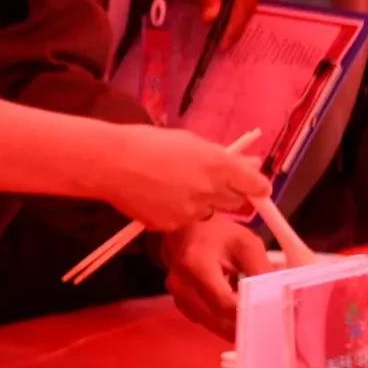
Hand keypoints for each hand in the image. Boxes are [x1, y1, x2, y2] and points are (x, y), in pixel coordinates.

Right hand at [102, 126, 274, 233]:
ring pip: (208, 213)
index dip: (255, 186)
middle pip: (235, 201)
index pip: (257, 185)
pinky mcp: (172, 226)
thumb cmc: (147, 143)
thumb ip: (222, 155)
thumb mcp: (189, 141)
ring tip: (171, 189)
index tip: (250, 186)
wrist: (109, 163)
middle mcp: (211, 190)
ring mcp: (192, 211)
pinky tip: (156, 198)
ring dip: (199, 203)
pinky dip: (175, 213)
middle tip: (203, 182)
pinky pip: (182, 222)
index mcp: (219, 165)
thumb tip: (251, 162)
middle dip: (225, 193)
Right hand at [158, 217, 268, 338]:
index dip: (248, 314)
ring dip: (238, 328)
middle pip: (218, 320)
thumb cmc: (218, 235)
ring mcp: (178, 299)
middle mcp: (181, 286)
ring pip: (214, 326)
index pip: (224, 303)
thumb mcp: (247, 244)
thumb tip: (281, 300)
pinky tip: (243, 317)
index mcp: (196, 266)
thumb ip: (262, 271)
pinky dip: (228, 323)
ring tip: (262, 323)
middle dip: (247, 326)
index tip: (273, 318)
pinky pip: (209, 322)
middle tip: (274, 327)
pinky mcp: (183, 307)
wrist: (185, 233)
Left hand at [181, 0, 277, 47]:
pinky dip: (246, 21)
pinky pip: (259, 10)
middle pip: (257, 10)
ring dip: (245, 27)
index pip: (247, 3)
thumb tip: (211, 20)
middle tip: (227, 49)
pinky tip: (233, 35)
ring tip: (230, 46)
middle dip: (242, 29)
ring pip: (260, 13)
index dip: (235, 25)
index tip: (224, 44)